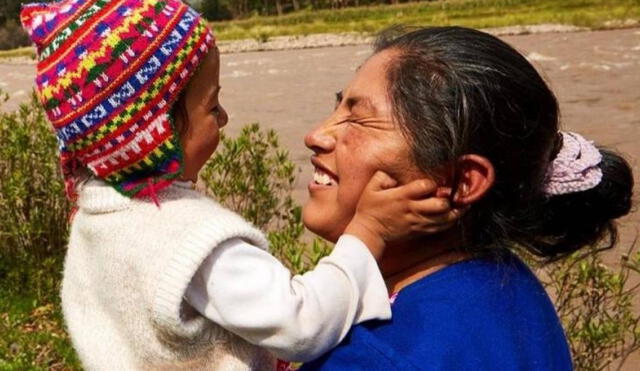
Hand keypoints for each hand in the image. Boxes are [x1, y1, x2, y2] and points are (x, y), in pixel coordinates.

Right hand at [344, 171, 460, 259]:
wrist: (369, 233)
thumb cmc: (369, 209)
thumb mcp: (370, 188)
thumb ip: (382, 176)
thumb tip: (395, 175)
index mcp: (402, 196)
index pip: (425, 186)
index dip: (434, 182)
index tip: (435, 181)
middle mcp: (413, 209)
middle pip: (440, 205)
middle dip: (450, 197)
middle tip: (455, 191)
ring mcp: (418, 222)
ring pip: (444, 218)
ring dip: (456, 210)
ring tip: (464, 202)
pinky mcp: (420, 231)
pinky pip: (440, 227)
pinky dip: (451, 221)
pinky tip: (456, 214)